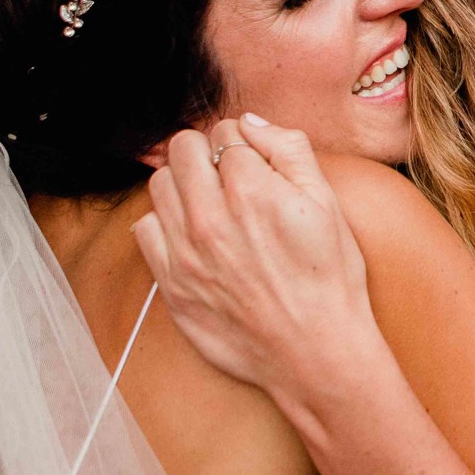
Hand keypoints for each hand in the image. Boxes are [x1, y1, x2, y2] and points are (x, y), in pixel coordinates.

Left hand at [132, 114, 377, 403]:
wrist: (315, 351)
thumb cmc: (329, 278)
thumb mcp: (328, 204)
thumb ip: (290, 150)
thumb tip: (250, 123)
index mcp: (253, 191)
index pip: (226, 132)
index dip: (245, 142)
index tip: (256, 161)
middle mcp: (211, 217)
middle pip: (182, 148)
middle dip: (207, 152)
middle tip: (229, 175)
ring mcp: (185, 252)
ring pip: (160, 183)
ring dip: (184, 184)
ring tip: (212, 204)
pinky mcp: (171, 283)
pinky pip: (145, 228)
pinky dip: (166, 223)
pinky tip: (194, 235)